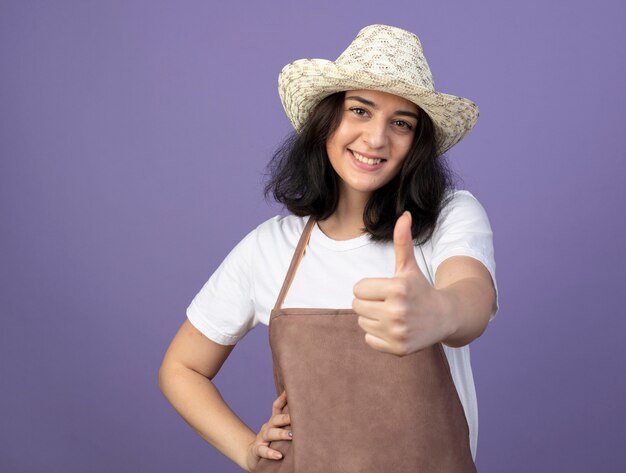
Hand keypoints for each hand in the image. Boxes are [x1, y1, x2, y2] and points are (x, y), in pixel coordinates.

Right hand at [245, 390, 291, 470]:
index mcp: (273, 421)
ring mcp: (261, 438)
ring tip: (291, 435)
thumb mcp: (278, 430)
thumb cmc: (271, 441)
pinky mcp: (257, 450)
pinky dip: (270, 453)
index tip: (290, 391)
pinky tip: (279, 456)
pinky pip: (263, 451)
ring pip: (270, 433)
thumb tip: (307, 413)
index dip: (283, 399)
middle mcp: (267, 427)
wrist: (252, 455)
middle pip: (275, 419)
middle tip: (296, 417)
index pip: (277, 407)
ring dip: (281, 434)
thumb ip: (289, 422)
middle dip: (285, 417)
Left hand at [352, 211, 453, 355]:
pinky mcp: (398, 349)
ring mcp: (398, 332)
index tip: (385, 289)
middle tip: (388, 302)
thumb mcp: (410, 266)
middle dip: (369, 302)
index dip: (369, 288)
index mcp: (397, 288)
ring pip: (362, 322)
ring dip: (373, 318)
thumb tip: (404, 214)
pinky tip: (394, 329)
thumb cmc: (421, 288)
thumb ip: (402, 241)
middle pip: (357, 306)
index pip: (358, 288)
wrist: (445, 317)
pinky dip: (378, 335)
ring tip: (392, 315)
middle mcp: (397, 311)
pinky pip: (369, 340)